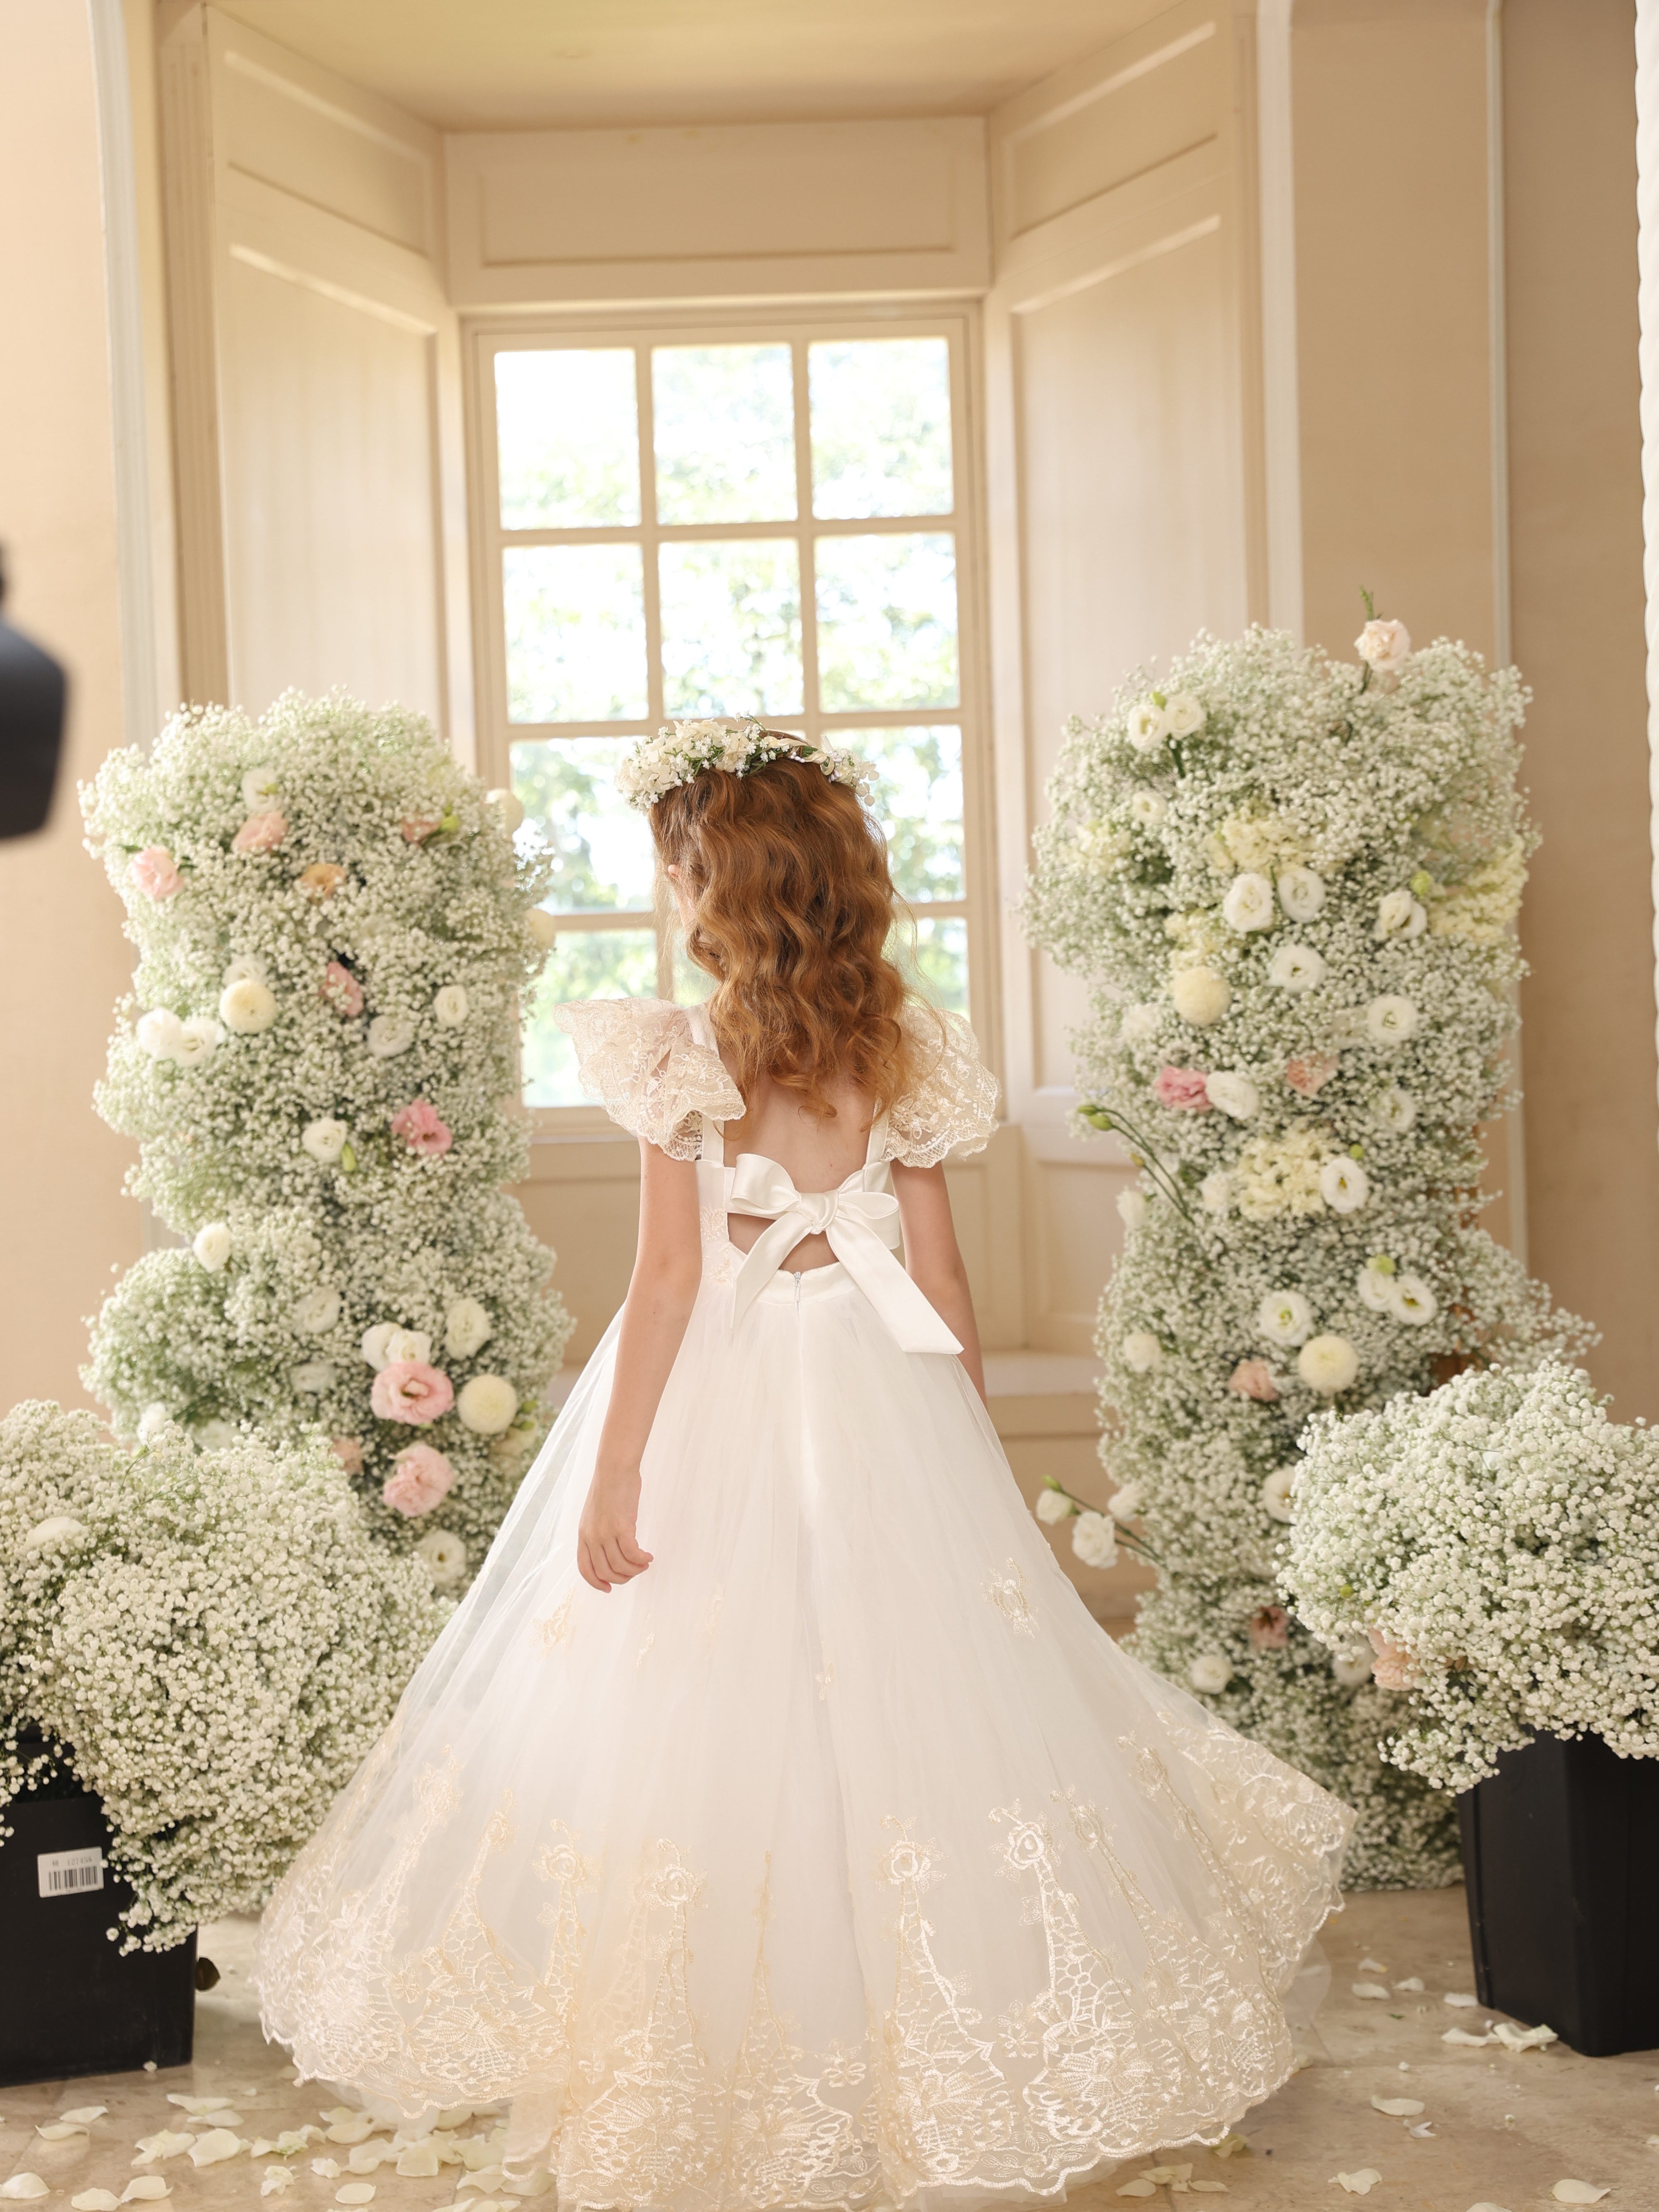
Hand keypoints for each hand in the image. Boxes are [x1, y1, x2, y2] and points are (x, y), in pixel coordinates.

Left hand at [577, 1462, 652, 1591]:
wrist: (614, 1469)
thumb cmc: (609, 1488)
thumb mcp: (595, 1514)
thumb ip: (598, 1532)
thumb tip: (610, 1550)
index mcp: (583, 1535)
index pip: (585, 1568)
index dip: (596, 1582)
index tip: (609, 1588)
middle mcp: (592, 1537)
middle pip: (604, 1571)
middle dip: (621, 1578)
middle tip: (635, 1573)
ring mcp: (605, 1533)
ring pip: (620, 1566)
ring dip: (635, 1570)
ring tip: (644, 1564)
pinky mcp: (621, 1527)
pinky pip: (632, 1554)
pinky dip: (641, 1560)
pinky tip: (648, 1557)